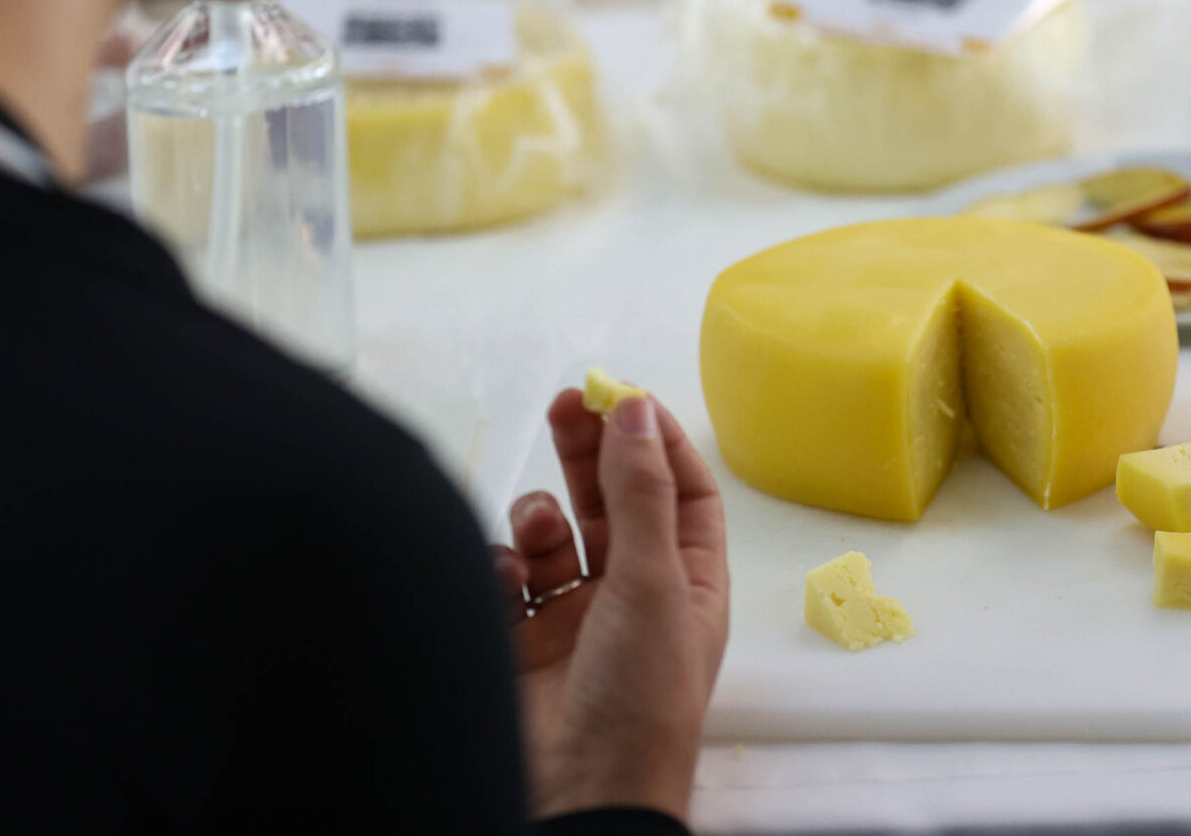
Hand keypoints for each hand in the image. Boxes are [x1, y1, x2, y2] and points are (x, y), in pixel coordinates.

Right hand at [491, 391, 729, 822]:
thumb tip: (638, 410)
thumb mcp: (654, 581)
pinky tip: (508, 586)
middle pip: (614, 501)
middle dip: (589, 453)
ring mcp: (576, 620)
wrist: (580, 794)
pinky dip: (502, 569)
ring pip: (553, 537)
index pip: (682, 490)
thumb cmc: (638, 698)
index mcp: (687, 582)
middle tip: (564, 404)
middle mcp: (635, 596)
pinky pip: (507, 580)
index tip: (622, 396)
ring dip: (540, 520)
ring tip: (537, 532)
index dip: (655, 441)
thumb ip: (641, 491)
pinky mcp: (522, 644)